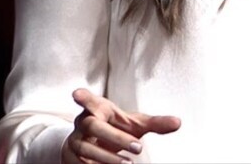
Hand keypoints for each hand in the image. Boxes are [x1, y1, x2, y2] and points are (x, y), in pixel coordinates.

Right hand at [62, 88, 181, 163]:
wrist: (92, 143)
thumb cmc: (115, 127)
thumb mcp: (135, 124)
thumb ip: (155, 123)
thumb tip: (178, 122)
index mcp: (98, 108)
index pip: (89, 101)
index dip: (84, 97)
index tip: (77, 93)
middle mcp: (83, 122)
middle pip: (94, 126)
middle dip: (116, 137)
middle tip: (139, 147)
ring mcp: (75, 140)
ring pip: (87, 148)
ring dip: (108, 158)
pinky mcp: (71, 157)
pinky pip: (82, 163)